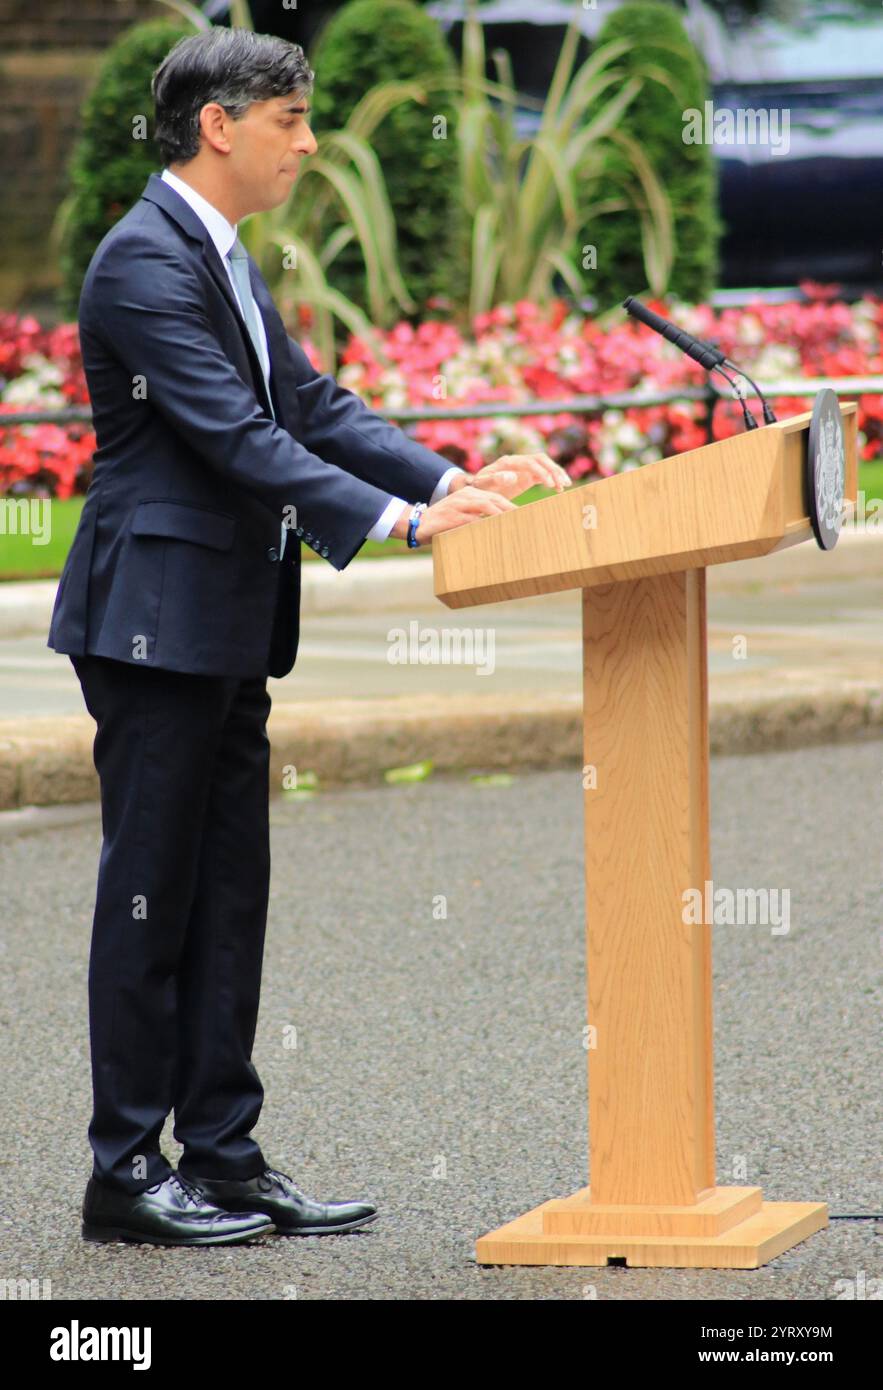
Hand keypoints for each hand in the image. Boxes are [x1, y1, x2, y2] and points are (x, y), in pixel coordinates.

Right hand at [391, 485, 515, 543]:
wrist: (419, 524)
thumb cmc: (444, 523)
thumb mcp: (462, 515)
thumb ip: (479, 517)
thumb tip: (499, 527)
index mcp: (470, 493)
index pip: (496, 497)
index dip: (510, 506)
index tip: (524, 516)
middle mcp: (466, 495)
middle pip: (495, 499)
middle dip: (511, 509)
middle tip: (526, 520)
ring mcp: (460, 504)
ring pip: (487, 506)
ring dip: (502, 515)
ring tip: (515, 524)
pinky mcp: (454, 515)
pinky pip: (474, 520)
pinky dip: (486, 525)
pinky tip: (496, 532)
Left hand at [449, 453, 571, 499]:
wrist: (478, 488)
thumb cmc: (479, 487)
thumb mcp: (483, 484)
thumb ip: (496, 479)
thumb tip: (512, 476)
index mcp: (508, 462)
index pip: (530, 463)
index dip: (541, 472)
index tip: (550, 484)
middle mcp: (518, 461)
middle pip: (540, 459)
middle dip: (553, 470)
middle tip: (562, 484)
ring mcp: (523, 468)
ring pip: (544, 465)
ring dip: (556, 473)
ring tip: (566, 485)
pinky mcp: (527, 476)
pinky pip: (543, 474)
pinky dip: (553, 479)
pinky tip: (560, 489)